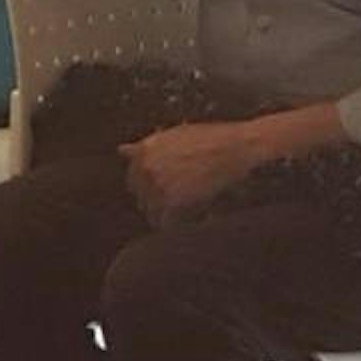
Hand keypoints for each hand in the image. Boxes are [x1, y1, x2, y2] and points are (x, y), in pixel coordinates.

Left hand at [121, 112, 304, 216]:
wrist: (240, 147)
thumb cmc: (213, 140)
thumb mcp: (175, 135)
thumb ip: (145, 147)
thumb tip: (120, 150)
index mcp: (144, 149)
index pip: (133, 181)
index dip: (151, 189)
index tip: (167, 191)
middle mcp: (146, 167)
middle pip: (141, 199)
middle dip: (158, 202)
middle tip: (183, 201)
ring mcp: (158, 185)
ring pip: (152, 214)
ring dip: (168, 215)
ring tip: (191, 208)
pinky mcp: (174, 202)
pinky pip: (166, 224)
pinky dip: (178, 225)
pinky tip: (194, 218)